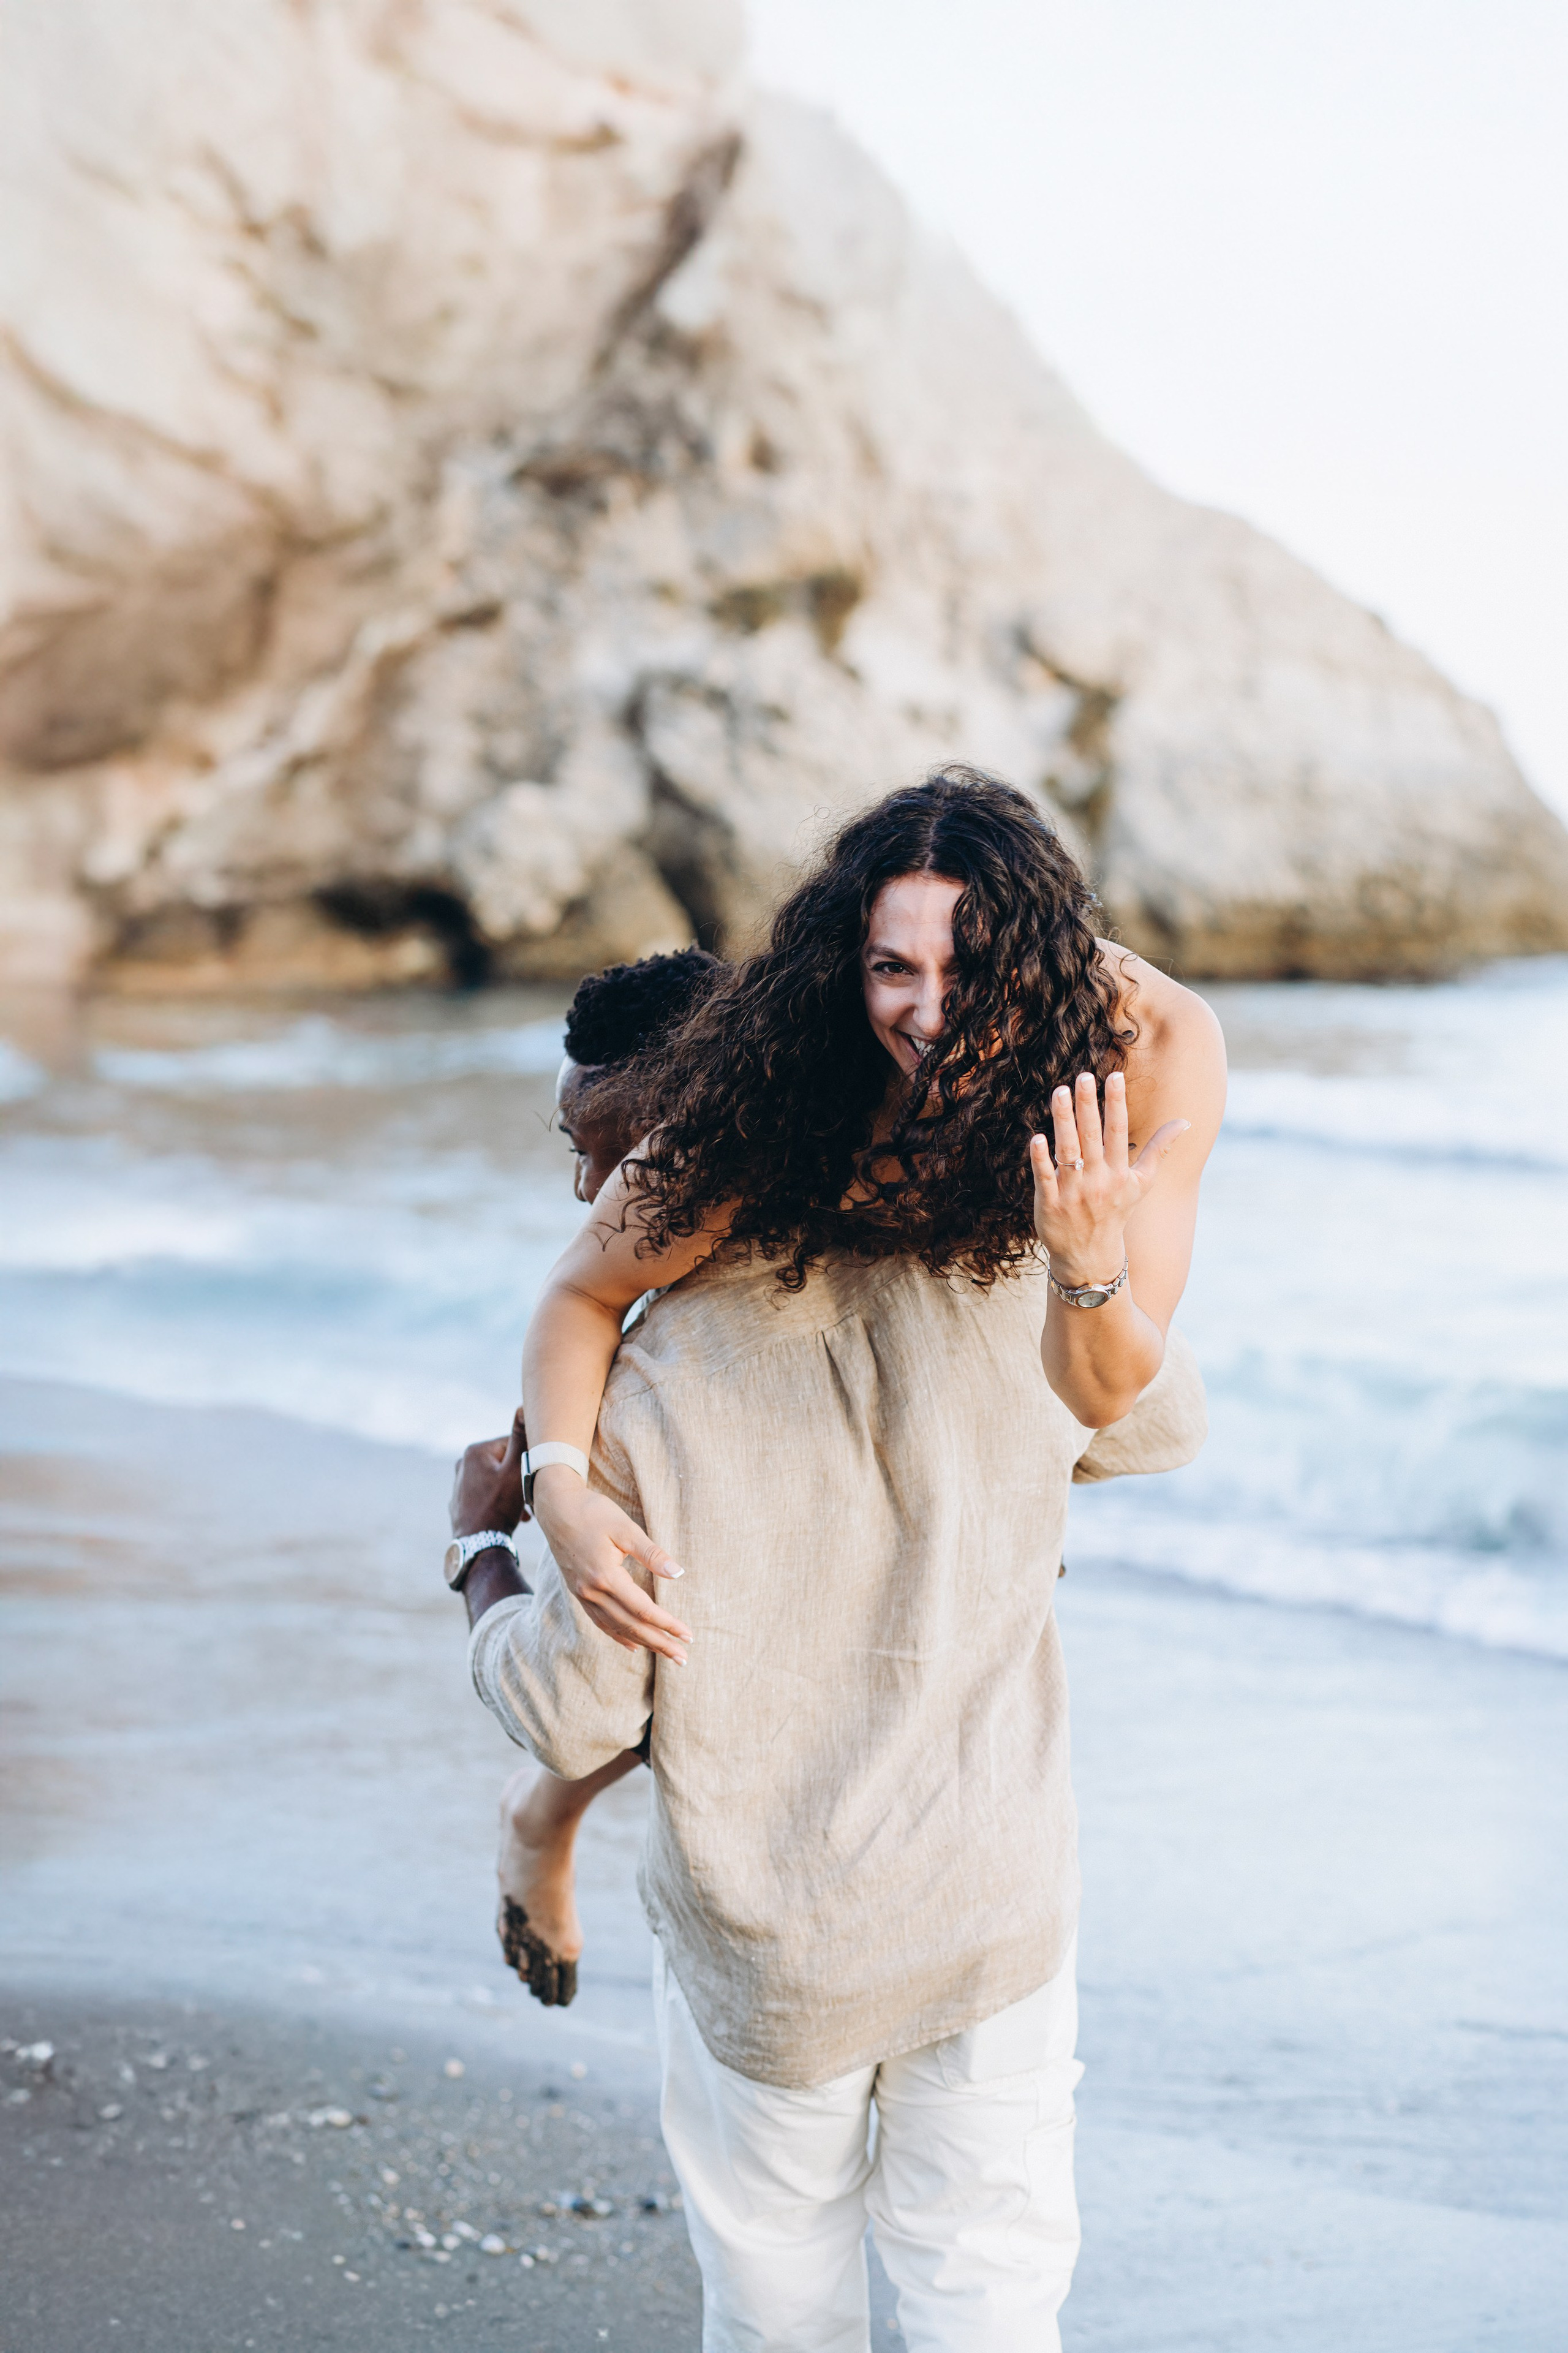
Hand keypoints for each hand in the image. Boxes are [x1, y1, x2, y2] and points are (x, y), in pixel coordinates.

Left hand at [449, 1407, 526, 1538]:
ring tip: (522, 1512)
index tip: (533, 1479)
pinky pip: (486, 1495)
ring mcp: (459, 1484)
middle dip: (520, 1479)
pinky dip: (499, 1503)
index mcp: (475, 1451)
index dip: (528, 1462)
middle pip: (504, 1464)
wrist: (479, 1546)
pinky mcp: (460, 1502)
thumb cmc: (499, 1507)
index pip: (513, 1445)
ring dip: (512, 1492)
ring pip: (496, 1480)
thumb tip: (522, 1406)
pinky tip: (510, 1517)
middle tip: (529, 1499)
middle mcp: (462, 1464)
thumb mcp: (517, 1469)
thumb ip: (520, 1437)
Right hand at [530, 1466, 691, 1666]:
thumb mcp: (625, 1528)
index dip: (667, 1624)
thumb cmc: (593, 1512)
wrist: (556, 1507)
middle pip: (631, 1626)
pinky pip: (600, 1622)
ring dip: (642, 1642)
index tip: (688, 1635)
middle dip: (659, 1643)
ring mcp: (583, 1594)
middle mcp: (592, 1592)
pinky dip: (618, 1635)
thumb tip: (678, 1574)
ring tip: (665, 1652)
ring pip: (616, 1627)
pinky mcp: (578, 1592)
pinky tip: (632, 1644)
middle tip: (683, 1658)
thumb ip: (652, 1553)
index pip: (643, 1610)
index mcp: (606, 1577)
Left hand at [1029, 1071, 1187, 1284]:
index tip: (1114, 1076)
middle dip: (1088, 1105)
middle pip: (1092, 1136)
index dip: (1116, 1103)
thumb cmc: (1116, 1212)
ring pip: (1068, 1151)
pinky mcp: (1050, 1204)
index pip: (1118, 1132)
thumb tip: (1184, 1122)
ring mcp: (1073, 1193)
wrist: (1090, 1256)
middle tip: (1084, 1076)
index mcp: (1119, 1173)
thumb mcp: (1142, 1184)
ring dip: (1064, 1121)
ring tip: (1060, 1092)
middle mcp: (1098, 1181)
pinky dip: (1041, 1159)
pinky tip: (1037, 1136)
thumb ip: (1160, 1150)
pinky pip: (1045, 1177)